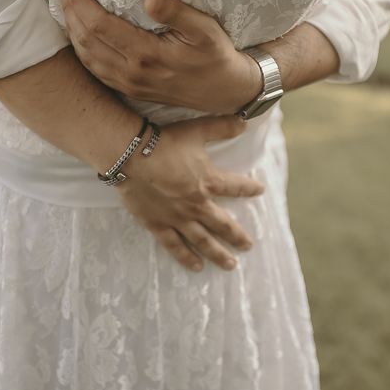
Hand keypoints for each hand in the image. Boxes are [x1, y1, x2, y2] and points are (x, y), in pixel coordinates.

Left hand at [58, 0, 261, 114]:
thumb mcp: (206, 30)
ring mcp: (128, 84)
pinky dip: (81, 48)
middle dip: (70, 9)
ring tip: (67, 2)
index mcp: (146, 55)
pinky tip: (79, 32)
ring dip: (72, 28)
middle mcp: (132, 73)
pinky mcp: (129, 90)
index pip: (98, 25)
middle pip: (85, 39)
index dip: (79, 0)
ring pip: (86, 56)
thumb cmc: (216, 56)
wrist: (225, 92)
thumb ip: (177, 12)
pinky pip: (95, 69)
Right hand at [116, 114, 264, 271]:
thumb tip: (244, 122)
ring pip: (203, 241)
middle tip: (248, 247)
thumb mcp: (196, 130)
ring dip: (218, 254)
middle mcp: (197, 204)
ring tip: (230, 265)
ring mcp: (178, 217)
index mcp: (209, 181)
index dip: (250, 188)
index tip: (259, 191)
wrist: (130, 155)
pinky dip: (187, 257)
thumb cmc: (163, 142)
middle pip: (223, 225)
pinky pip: (175, 245)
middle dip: (238, 237)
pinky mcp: (158, 224)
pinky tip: (197, 267)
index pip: (236, 187)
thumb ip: (222, 127)